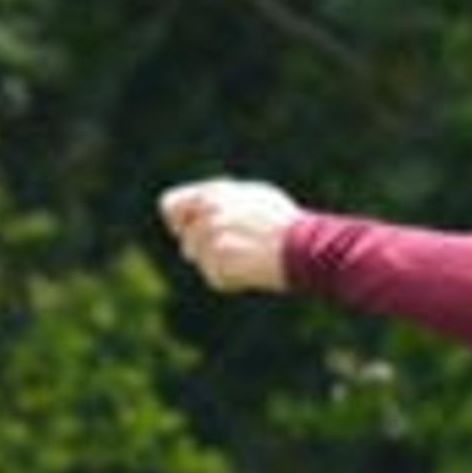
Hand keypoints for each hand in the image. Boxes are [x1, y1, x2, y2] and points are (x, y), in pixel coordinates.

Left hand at [158, 178, 302, 292]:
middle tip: (234, 252)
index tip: (186, 232)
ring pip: (202, 262)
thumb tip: (199, 207)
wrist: (302, 246)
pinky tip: (253, 271)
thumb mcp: (253, 196)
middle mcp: (207, 213)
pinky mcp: (217, 263)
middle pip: (187, 243)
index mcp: (213, 192)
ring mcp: (210, 239)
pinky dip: (231, 280)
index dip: (177, 222)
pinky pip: (215, 278)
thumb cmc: (284, 223)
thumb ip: (222, 200)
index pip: (169, 206)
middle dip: (204, 253)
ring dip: (220, 266)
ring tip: (250, 259)